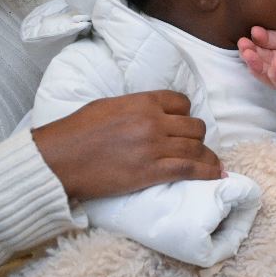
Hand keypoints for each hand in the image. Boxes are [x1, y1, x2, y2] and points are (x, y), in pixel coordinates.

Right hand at [31, 90, 220, 200]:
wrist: (59, 158)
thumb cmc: (77, 130)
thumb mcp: (110, 105)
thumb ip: (137, 106)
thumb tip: (153, 111)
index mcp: (143, 102)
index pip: (182, 102)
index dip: (185, 113)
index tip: (183, 122)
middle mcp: (154, 121)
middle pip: (194, 126)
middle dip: (196, 136)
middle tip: (192, 144)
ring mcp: (154, 147)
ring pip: (196, 147)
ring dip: (206, 155)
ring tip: (212, 162)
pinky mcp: (150, 171)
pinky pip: (189, 169)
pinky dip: (207, 171)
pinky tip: (216, 174)